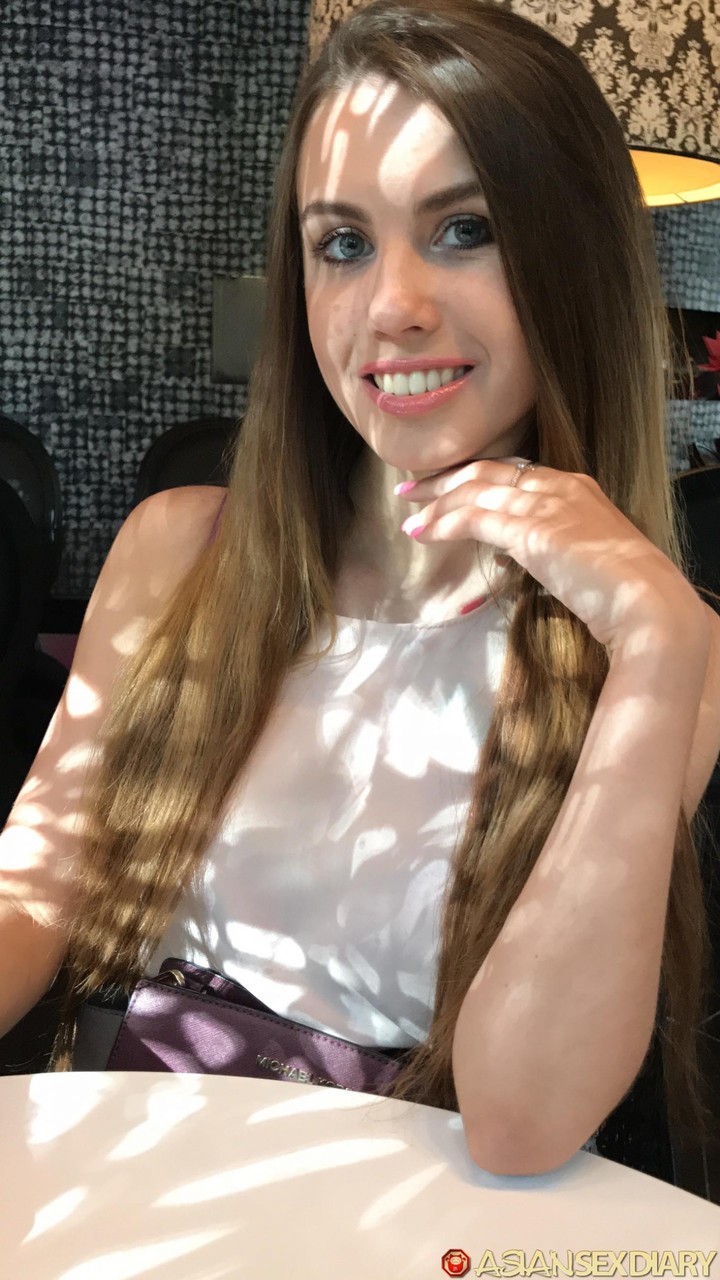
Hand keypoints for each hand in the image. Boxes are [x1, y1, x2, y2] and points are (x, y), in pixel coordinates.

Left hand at [396, 456, 703, 650]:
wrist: (645, 600)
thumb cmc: (623, 589)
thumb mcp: (584, 556)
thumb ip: (550, 548)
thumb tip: (514, 555)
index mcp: (574, 487)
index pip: (512, 472)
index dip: (475, 477)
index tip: (447, 485)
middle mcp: (556, 486)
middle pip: (486, 473)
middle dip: (444, 480)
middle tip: (411, 489)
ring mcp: (543, 505)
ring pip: (474, 492)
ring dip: (436, 504)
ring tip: (409, 517)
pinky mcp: (529, 530)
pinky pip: (474, 519)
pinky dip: (443, 524)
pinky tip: (423, 532)